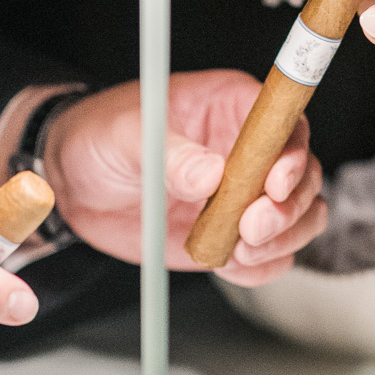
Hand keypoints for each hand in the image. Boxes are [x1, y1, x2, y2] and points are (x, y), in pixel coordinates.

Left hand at [44, 72, 325, 286]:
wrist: (71, 182)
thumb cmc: (98, 137)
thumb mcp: (126, 134)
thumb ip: (169, 153)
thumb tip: (209, 174)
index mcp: (232, 107)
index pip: (286, 126)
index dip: (292, 155)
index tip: (275, 184)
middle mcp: (248, 151)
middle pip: (304, 176)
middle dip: (289, 208)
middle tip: (251, 226)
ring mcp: (243, 195)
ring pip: (299, 217)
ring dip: (283, 239)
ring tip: (241, 248)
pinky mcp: (231, 233)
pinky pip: (269, 256)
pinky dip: (261, 267)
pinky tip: (231, 264)